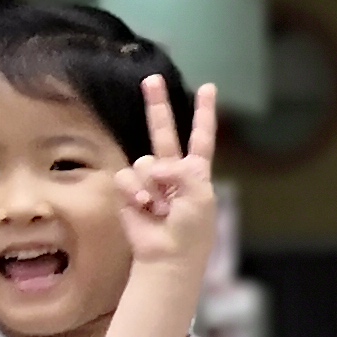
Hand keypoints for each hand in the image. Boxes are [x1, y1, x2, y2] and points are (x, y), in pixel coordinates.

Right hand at [119, 77, 227, 279]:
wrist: (168, 257)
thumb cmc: (191, 231)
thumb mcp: (200, 197)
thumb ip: (184, 172)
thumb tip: (155, 167)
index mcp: (196, 172)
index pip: (201, 137)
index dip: (204, 113)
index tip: (209, 88)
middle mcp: (172, 172)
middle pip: (163, 132)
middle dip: (157, 105)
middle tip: (152, 79)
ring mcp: (148, 181)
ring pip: (144, 163)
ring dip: (153, 188)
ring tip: (161, 209)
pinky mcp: (128, 192)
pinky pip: (127, 179)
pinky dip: (136, 194)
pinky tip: (145, 210)